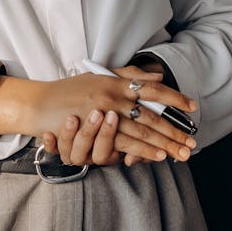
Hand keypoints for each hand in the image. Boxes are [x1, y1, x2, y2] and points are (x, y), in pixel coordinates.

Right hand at [0, 68, 197, 164]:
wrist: (39, 104)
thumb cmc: (70, 90)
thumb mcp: (99, 76)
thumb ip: (129, 76)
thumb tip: (158, 77)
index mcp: (116, 81)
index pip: (152, 88)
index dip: (174, 97)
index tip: (192, 107)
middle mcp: (113, 95)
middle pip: (151, 115)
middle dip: (174, 130)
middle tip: (192, 140)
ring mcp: (104, 113)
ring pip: (141, 131)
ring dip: (163, 144)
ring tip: (180, 151)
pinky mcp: (95, 130)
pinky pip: (124, 143)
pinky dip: (143, 150)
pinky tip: (157, 155)